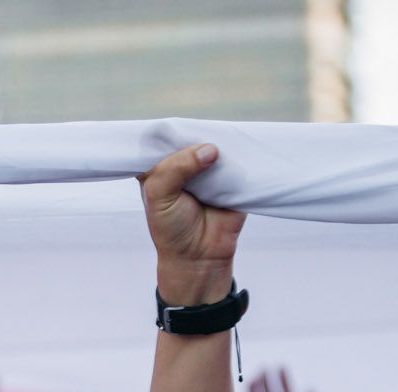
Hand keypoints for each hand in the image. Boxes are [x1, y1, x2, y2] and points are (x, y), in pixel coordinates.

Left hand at [138, 144, 244, 305]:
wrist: (200, 257)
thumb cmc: (172, 228)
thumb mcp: (160, 196)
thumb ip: (175, 168)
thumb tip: (210, 149)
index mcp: (159, 167)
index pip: (159, 139)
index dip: (165, 132)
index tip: (173, 129)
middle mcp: (183, 164)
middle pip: (190, 137)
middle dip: (195, 134)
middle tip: (202, 134)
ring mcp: (208, 168)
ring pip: (214, 144)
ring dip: (219, 143)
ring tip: (220, 145)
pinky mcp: (231, 176)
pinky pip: (237, 159)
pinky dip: (238, 155)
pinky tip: (237, 152)